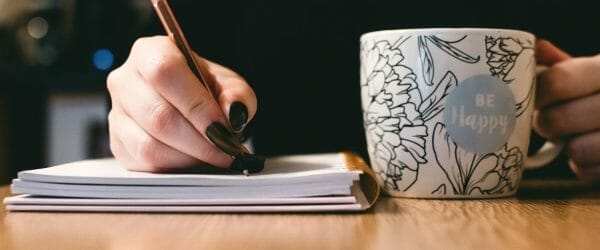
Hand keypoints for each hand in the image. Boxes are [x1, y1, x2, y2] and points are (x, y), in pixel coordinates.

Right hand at [107, 36, 256, 171]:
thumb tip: (233, 113)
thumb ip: (237, 94)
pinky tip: (195, 161)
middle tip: (227, 151)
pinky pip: (145, 163)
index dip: (196, 105)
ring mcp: (116, 113)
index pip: (164, 73)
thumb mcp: (228, 84)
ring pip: (149, 144)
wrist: (186, 104)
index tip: (224, 128)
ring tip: (215, 157)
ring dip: (189, 157)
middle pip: (158, 116)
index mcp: (150, 53)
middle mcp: (125, 80)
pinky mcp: (117, 143)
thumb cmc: (205, 89)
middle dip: (200, 141)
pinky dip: (175, 167)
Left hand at [533, 39, 599, 182]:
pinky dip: (584, 166)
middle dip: (546, 123)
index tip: (539, 98)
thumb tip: (534, 48)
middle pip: (556, 120)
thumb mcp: (596, 72)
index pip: (558, 81)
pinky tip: (593, 153)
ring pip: (575, 150)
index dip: (539, 93)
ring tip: (576, 136)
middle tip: (551, 120)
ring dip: (568, 147)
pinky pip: (587, 172)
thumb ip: (566, 64)